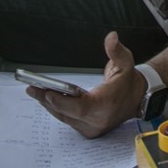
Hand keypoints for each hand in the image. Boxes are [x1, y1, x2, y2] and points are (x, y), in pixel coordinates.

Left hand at [26, 32, 143, 138]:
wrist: (136, 99)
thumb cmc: (127, 81)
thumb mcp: (125, 61)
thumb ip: (116, 50)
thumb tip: (111, 37)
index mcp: (108, 104)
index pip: (82, 107)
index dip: (64, 101)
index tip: (48, 92)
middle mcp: (99, 120)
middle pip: (68, 113)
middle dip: (48, 100)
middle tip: (32, 88)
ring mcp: (93, 128)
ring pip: (65, 117)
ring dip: (48, 104)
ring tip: (33, 91)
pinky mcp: (88, 130)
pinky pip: (68, 120)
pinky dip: (56, 109)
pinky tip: (45, 98)